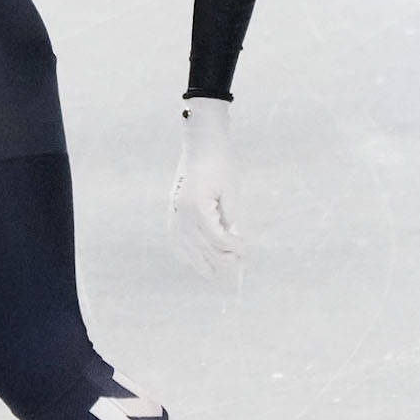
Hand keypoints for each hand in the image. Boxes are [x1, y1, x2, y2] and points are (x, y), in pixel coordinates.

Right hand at [169, 97, 240, 277]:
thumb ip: (231, 219)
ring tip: (217, 273)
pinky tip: (196, 261)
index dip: (235, 248)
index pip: (218, 240)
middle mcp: (182, 216)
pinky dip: (186, 255)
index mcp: (197, 209)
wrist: (200, 145)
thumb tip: (233, 240)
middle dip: (223, 259)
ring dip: (203, 263)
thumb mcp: (231, 191)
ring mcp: (174, 216)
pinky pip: (176, 243)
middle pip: (203, 250)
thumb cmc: (219, 164)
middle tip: (239, 262)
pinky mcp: (172, 214)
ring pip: (187, 251)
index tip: (247, 249)